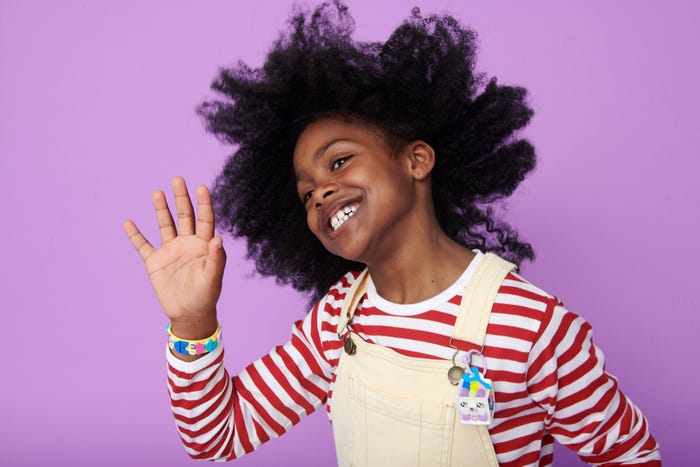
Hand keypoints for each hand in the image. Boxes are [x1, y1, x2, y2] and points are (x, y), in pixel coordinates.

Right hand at [124, 177, 225, 338]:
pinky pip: (143, 245)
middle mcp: (187, 243)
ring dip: (161, 209)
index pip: (204, 219)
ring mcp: (170, 251)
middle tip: (177, 179)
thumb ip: (216, 259)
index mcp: (203, 245)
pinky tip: (128, 222)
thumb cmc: (206, 296)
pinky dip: (135, 235)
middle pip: (184, 216)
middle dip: (181, 198)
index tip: (201, 187)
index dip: (203, 204)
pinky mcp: (155, 262)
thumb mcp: (213, 279)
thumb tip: (218, 238)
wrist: (189, 314)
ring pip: (165, 225)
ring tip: (158, 192)